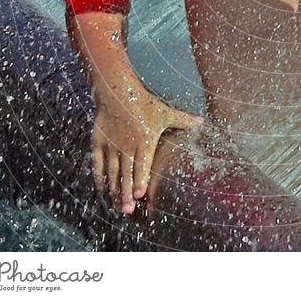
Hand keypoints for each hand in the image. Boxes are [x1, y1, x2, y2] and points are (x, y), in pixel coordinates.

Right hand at [90, 80, 202, 213]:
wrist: (118, 90)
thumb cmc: (144, 102)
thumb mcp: (165, 112)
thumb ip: (183, 120)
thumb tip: (202, 121)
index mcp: (144, 140)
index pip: (143, 164)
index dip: (141, 179)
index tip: (141, 195)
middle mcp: (127, 145)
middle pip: (126, 173)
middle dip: (127, 192)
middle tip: (128, 210)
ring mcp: (111, 144)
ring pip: (112, 172)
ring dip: (114, 190)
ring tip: (117, 206)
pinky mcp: (98, 142)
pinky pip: (97, 163)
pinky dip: (99, 177)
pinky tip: (101, 189)